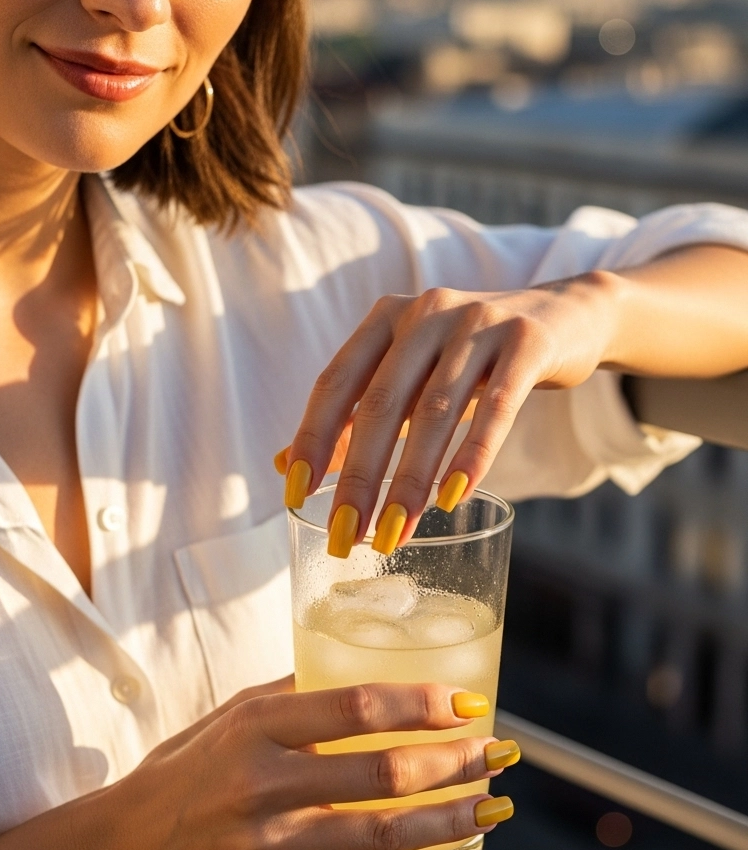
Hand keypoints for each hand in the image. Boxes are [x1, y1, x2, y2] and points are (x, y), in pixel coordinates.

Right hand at [105, 678, 517, 849]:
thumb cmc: (184, 772)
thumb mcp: (228, 716)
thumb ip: (292, 695)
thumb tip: (366, 672)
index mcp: (258, 727)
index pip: (357, 706)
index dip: (423, 703)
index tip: (470, 702)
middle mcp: (265, 784)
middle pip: (383, 773)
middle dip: (455, 763)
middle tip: (501, 754)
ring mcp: (269, 846)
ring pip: (381, 835)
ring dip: (450, 822)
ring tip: (495, 809)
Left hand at [281, 273, 620, 552]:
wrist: (564, 316)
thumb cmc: (472, 357)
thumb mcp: (411, 375)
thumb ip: (354, 415)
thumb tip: (286, 464)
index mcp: (386, 318)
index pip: (335, 382)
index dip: (312, 438)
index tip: (295, 495)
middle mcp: (426, 313)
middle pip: (380, 404)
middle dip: (359, 477)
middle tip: (345, 536)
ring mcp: (478, 324)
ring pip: (434, 412)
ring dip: (410, 481)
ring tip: (394, 534)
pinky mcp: (526, 344)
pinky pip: (495, 407)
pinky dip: (470, 456)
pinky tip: (451, 498)